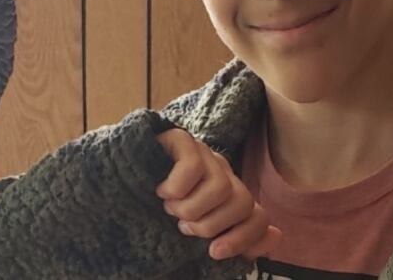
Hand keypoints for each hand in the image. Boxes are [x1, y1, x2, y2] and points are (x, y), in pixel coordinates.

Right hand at [155, 128, 281, 259]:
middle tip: (183, 224)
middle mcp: (220, 171)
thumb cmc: (154, 210)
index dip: (242, 238)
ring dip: (190, 208)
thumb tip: (276, 235)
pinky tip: (160, 190)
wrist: (116, 180)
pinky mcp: (181, 139)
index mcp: (228, 194)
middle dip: (210, 224)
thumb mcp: (195, 229)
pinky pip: (193, 166)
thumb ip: (236, 236)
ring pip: (220, 187)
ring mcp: (202, 153)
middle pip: (241, 202)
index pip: (257, 216)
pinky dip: (176, 187)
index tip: (214, 252)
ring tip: (169, 207)